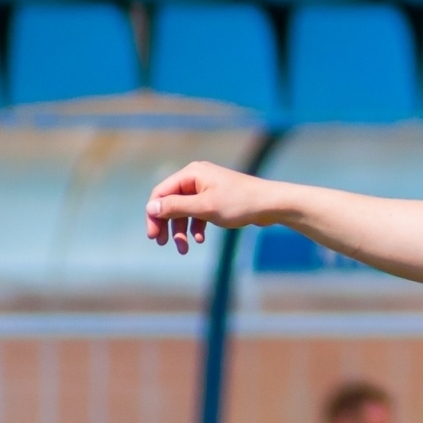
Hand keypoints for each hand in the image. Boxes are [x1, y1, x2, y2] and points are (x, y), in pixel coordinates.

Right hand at [145, 161, 281, 254]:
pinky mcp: (217, 199)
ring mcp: (207, 188)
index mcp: (191, 174)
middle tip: (162, 243)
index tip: (153, 236)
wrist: (272, 204)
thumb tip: (150, 207)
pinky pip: (199, 213)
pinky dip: (197, 226)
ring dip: (182, 230)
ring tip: (184, 249)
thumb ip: (176, 207)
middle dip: (167, 224)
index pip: (161, 193)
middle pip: (171, 202)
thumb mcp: (205, 207)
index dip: (154, 214)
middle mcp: (197, 177)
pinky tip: (200, 239)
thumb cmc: (240, 203)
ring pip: (185, 210)